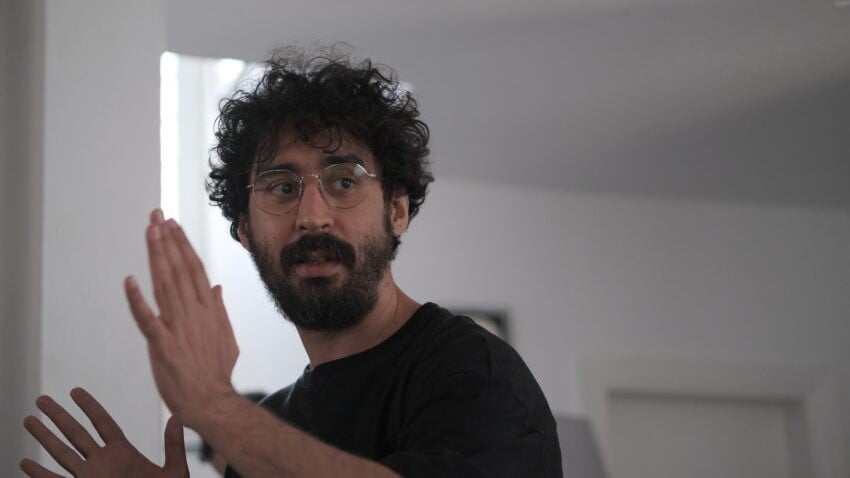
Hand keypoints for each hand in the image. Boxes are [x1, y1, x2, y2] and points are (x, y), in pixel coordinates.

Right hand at [21, 387, 187, 477]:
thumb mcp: (175, 471)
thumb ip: (174, 445)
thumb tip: (177, 417)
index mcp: (123, 453)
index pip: (102, 423)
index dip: (89, 407)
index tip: (74, 391)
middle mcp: (103, 462)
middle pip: (76, 433)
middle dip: (58, 416)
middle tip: (41, 399)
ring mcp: (90, 477)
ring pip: (62, 454)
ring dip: (45, 438)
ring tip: (28, 420)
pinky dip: (40, 474)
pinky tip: (24, 464)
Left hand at [124, 210, 238, 424]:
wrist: (210, 400)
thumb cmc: (216, 372)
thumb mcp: (227, 337)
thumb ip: (221, 310)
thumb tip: (218, 287)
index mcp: (209, 309)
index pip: (195, 269)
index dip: (183, 245)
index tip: (174, 225)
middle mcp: (194, 312)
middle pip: (179, 269)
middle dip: (167, 240)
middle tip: (157, 217)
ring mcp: (177, 326)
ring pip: (164, 284)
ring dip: (156, 256)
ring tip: (149, 232)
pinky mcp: (161, 343)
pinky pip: (146, 317)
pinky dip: (137, 299)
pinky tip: (129, 280)